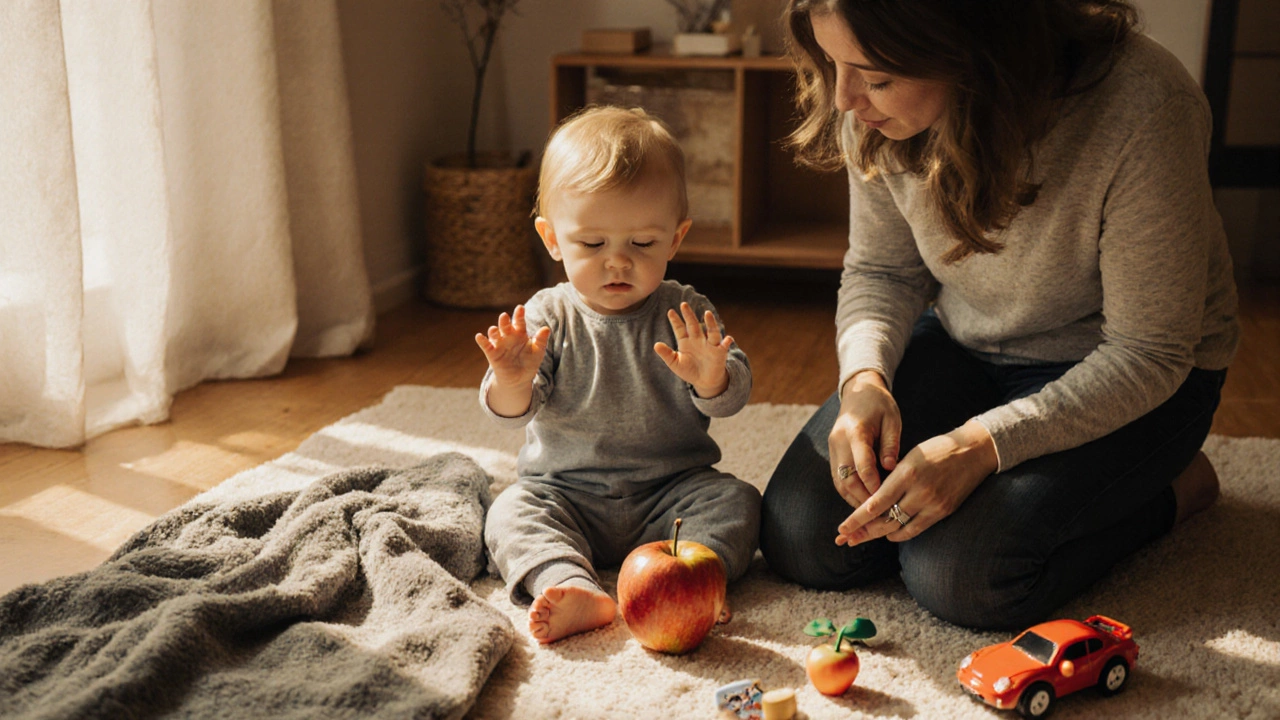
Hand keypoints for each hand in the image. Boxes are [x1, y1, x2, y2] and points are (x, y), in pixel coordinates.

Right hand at [474, 304, 550, 387]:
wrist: (520, 379)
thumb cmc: (529, 362)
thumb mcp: (538, 352)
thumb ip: (541, 340)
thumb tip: (546, 329)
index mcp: (520, 333)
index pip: (519, 322)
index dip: (519, 315)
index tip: (520, 308)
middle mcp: (508, 336)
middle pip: (505, 325)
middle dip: (504, 321)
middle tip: (504, 316)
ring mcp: (499, 344)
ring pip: (494, 334)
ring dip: (493, 331)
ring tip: (494, 330)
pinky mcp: (492, 353)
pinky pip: (485, 345)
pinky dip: (482, 340)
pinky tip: (479, 337)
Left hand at [654, 302, 732, 397]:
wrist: (704, 382)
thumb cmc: (689, 371)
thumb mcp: (675, 363)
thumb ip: (666, 354)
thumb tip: (655, 345)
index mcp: (686, 341)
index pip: (680, 328)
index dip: (675, 320)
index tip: (670, 311)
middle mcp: (698, 340)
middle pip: (693, 325)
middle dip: (689, 315)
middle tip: (683, 304)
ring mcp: (709, 345)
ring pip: (710, 331)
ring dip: (710, 322)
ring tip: (707, 314)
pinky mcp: (719, 352)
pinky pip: (724, 346)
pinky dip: (726, 342)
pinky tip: (728, 339)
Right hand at [828, 370, 901, 507]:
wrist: (858, 391)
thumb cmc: (880, 405)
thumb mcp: (892, 420)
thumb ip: (891, 444)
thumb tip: (890, 468)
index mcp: (855, 431)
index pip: (862, 464)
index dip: (873, 484)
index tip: (886, 498)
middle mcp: (838, 441)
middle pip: (846, 478)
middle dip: (862, 497)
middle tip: (880, 512)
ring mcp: (833, 448)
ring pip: (839, 482)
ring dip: (854, 499)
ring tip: (871, 512)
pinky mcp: (832, 453)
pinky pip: (838, 478)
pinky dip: (849, 492)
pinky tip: (863, 500)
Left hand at [834, 419, 997, 545]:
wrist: (973, 452)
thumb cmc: (936, 450)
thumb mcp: (909, 457)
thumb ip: (891, 478)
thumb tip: (870, 500)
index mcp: (906, 473)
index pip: (876, 502)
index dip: (857, 518)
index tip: (842, 528)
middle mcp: (919, 491)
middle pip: (885, 519)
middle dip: (863, 531)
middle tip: (845, 539)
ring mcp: (933, 503)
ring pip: (899, 527)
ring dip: (878, 534)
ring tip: (861, 538)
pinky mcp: (943, 511)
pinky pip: (916, 529)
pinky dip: (900, 534)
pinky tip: (888, 535)